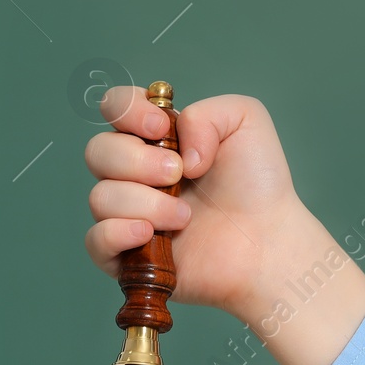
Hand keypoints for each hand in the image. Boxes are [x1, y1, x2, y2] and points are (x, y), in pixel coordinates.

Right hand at [84, 88, 304, 318]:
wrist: (269, 242)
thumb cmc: (259, 186)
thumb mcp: (245, 121)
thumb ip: (206, 111)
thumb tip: (175, 150)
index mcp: (156, 139)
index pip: (114, 108)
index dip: (127, 111)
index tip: (162, 128)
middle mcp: (135, 175)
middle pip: (97, 152)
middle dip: (137, 160)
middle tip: (178, 175)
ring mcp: (128, 216)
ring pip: (100, 198)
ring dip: (146, 203)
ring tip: (185, 217)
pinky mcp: (126, 256)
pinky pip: (95, 240)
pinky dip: (118, 233)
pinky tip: (150, 235)